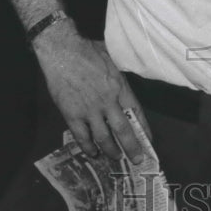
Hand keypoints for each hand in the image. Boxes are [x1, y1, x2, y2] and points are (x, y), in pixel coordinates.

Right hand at [32, 21, 151, 163]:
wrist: (62, 50)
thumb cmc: (87, 50)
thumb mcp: (113, 58)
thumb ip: (120, 74)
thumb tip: (126, 81)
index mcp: (119, 86)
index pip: (136, 113)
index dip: (144, 129)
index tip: (148, 141)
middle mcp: (107, 101)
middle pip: (123, 130)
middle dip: (132, 148)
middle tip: (137, 160)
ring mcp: (89, 109)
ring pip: (104, 137)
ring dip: (111, 150)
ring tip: (116, 157)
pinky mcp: (72, 114)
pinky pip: (82, 136)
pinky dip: (88, 147)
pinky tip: (92, 152)